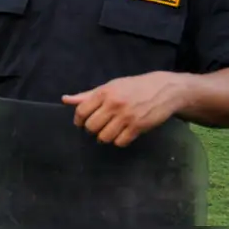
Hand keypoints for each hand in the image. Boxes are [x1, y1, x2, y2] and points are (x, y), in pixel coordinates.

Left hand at [62, 72, 188, 147]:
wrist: (164, 90)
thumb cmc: (133, 87)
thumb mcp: (110, 86)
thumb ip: (87, 95)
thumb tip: (65, 100)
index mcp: (104, 93)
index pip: (82, 111)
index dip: (79, 120)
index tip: (81, 123)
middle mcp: (114, 104)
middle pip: (92, 126)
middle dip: (92, 129)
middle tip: (97, 127)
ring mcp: (127, 117)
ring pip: (104, 136)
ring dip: (104, 137)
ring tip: (108, 132)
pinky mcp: (139, 127)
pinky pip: (120, 142)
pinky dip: (118, 141)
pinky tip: (121, 135)